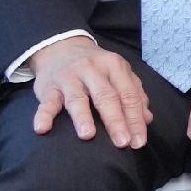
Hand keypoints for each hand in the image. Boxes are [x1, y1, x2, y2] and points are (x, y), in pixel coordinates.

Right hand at [27, 38, 150, 148]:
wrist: (61, 47)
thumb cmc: (96, 68)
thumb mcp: (118, 73)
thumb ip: (135, 94)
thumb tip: (147, 119)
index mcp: (115, 67)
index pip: (129, 95)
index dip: (135, 119)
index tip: (139, 141)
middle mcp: (93, 70)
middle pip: (106, 97)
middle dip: (116, 121)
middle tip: (122, 142)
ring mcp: (69, 78)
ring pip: (77, 98)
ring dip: (82, 117)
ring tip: (88, 135)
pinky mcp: (48, 87)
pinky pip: (46, 102)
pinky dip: (43, 115)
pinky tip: (42, 128)